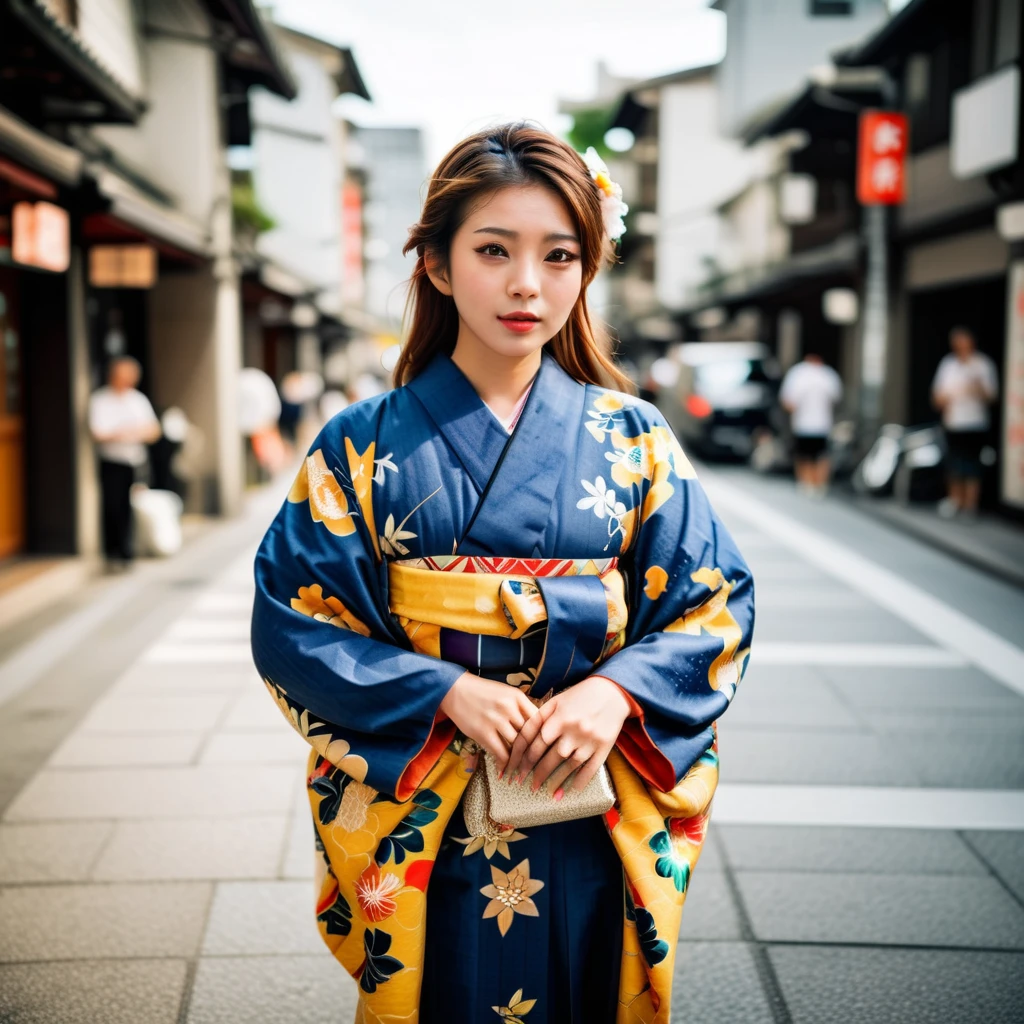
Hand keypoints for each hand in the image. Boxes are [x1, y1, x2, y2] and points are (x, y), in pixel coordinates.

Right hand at [439, 672, 538, 771]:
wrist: (455, 690)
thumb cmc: (483, 692)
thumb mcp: (506, 693)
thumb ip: (521, 707)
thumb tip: (538, 728)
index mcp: (517, 697)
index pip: (539, 719)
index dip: (543, 735)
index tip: (544, 747)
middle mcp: (509, 708)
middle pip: (529, 735)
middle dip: (532, 752)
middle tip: (534, 764)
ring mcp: (496, 720)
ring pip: (516, 746)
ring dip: (518, 760)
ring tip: (520, 770)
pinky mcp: (483, 732)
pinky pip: (500, 752)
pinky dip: (503, 764)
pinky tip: (503, 771)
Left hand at [503, 676, 630, 796]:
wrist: (612, 691)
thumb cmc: (580, 695)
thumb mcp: (557, 701)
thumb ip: (539, 717)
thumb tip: (523, 738)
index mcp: (560, 717)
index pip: (537, 742)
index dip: (525, 758)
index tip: (518, 770)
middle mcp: (574, 729)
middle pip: (552, 757)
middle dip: (539, 773)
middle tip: (529, 785)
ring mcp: (590, 740)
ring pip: (570, 766)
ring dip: (557, 781)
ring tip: (548, 793)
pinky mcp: (604, 747)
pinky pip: (591, 768)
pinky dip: (581, 780)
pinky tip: (572, 790)